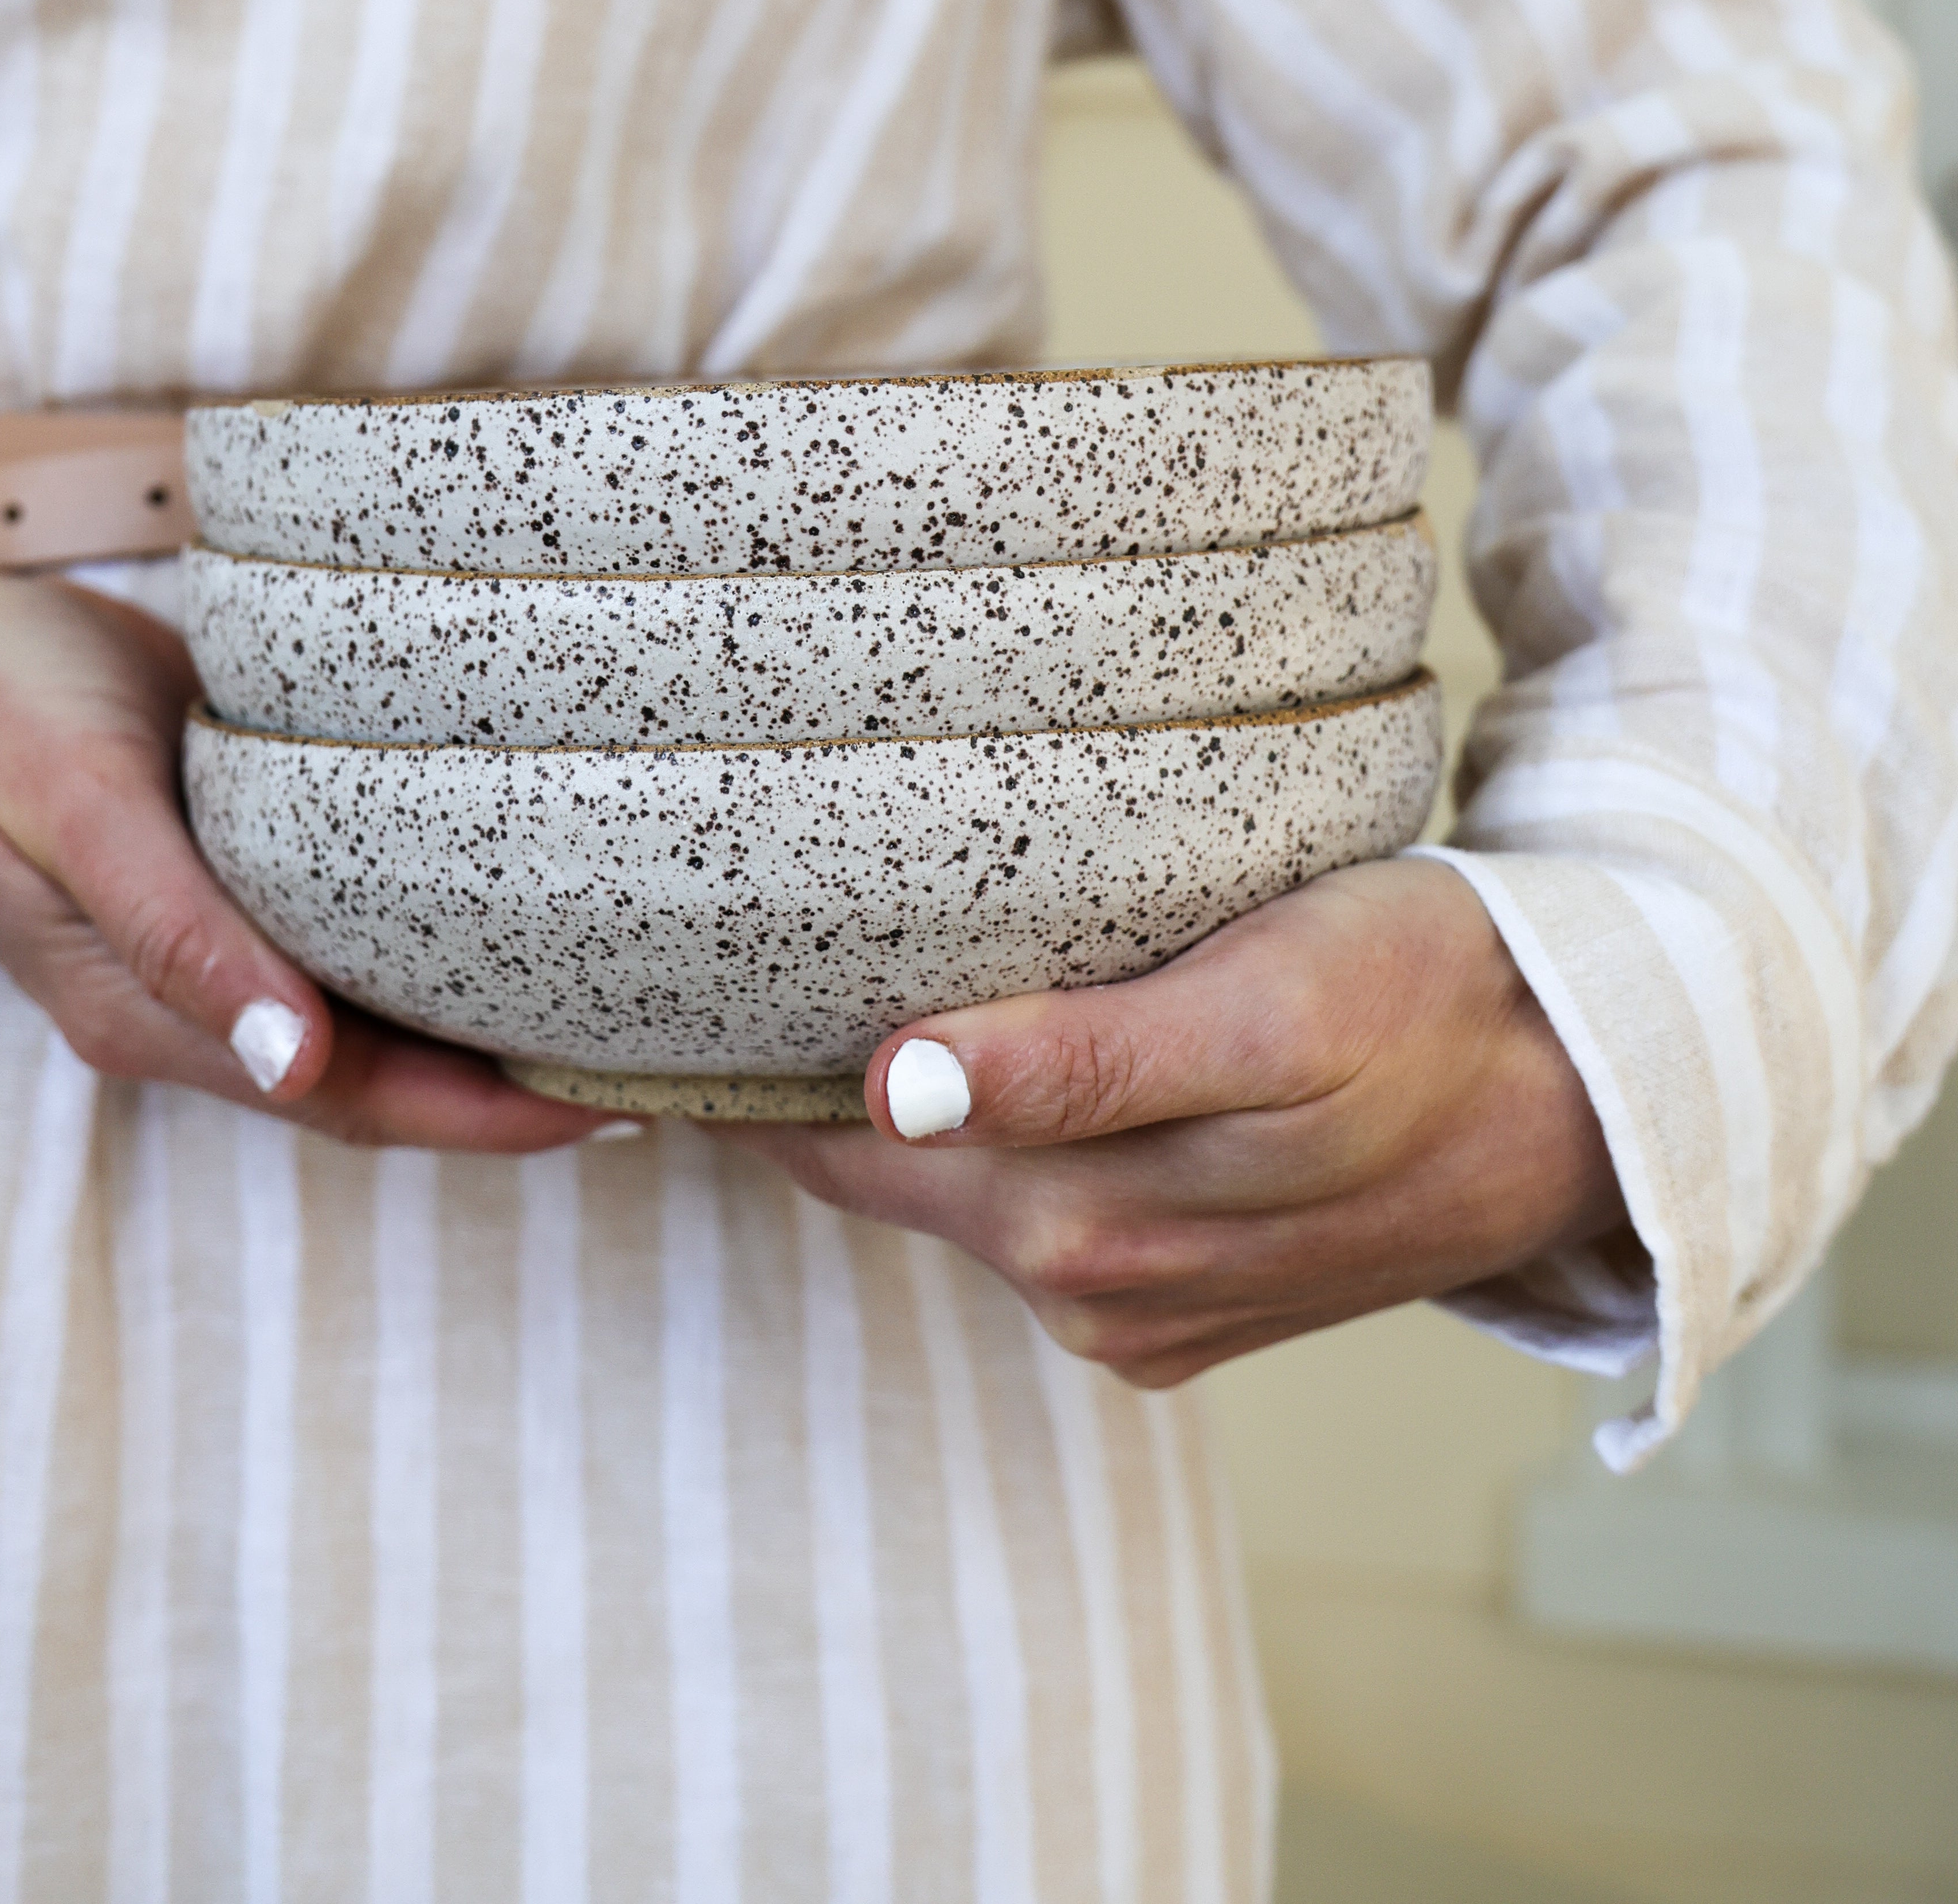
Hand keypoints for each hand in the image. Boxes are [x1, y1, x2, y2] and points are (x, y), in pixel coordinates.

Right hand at [0, 550, 594, 1153]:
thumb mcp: (75, 812)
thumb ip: (177, 936)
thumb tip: (296, 1066)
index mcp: (155, 1016)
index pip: (355, 1103)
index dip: (485, 1122)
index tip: (613, 1107)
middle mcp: (199, 1002)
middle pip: (383, 1081)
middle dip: (515, 1091)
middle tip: (668, 1062)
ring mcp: (219, 942)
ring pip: (376, 1016)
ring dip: (485, 1025)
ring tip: (629, 1004)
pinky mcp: (237, 871)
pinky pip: (352, 934)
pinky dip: (435, 940)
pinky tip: (521, 909)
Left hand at [725, 858, 1630, 1385]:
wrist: (1584, 1100)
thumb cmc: (1424, 1003)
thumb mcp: (1265, 1011)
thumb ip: (1078, 1059)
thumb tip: (895, 1079)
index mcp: (1082, 1220)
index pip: (835, 1141)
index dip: (742, 1065)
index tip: (659, 976)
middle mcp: (1088, 1282)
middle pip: (878, 1168)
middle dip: (795, 1073)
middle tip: (710, 942)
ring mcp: (1138, 1301)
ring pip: (953, 1185)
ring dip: (895, 1097)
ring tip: (829, 974)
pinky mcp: (1188, 1295)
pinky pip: (1037, 1204)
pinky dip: (993, 1129)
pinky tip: (984, 1045)